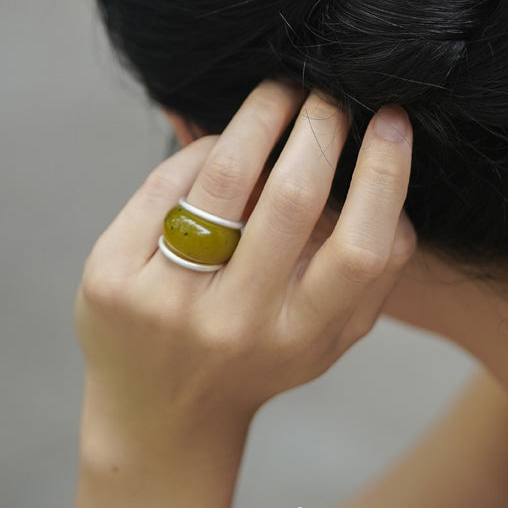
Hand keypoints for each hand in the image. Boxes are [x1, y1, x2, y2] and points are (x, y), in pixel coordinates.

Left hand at [74, 82, 415, 468]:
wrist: (159, 417)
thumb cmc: (262, 355)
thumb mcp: (330, 334)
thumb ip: (374, 266)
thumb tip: (394, 159)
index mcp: (302, 338)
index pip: (360, 249)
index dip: (384, 175)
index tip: (392, 119)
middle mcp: (236, 325)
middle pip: (292, 199)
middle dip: (321, 124)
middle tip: (331, 91)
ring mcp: (168, 302)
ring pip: (224, 176)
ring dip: (263, 115)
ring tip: (283, 92)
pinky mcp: (113, 279)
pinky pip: (169, 181)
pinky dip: (204, 148)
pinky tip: (225, 141)